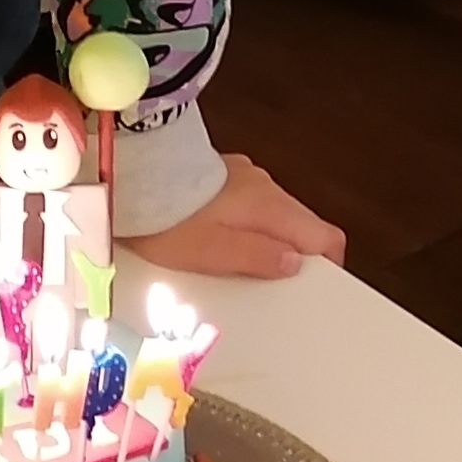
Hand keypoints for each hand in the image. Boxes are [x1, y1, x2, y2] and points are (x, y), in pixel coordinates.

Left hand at [122, 152, 345, 282]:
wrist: (133, 173)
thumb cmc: (168, 218)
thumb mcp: (210, 252)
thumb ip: (256, 257)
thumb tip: (294, 263)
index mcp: (270, 207)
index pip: (325, 235)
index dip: (328, 264)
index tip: (314, 287)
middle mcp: (265, 186)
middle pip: (302, 226)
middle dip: (294, 255)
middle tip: (268, 284)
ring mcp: (246, 177)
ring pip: (276, 215)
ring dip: (267, 240)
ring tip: (237, 264)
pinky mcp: (225, 175)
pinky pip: (252, 205)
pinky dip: (247, 224)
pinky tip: (219, 237)